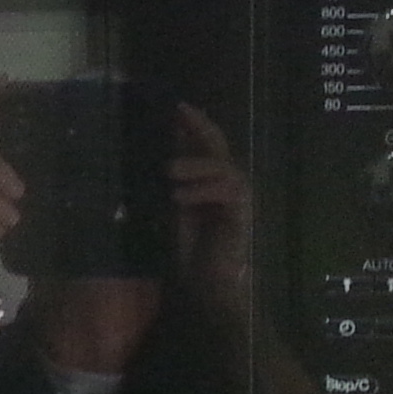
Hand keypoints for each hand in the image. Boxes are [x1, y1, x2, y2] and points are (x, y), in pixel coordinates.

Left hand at [169, 101, 252, 305]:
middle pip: (218, 147)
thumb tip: (150, 156)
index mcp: (208, 182)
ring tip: (170, 171)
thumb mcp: (171, 211)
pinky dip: (203, 191)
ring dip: (196, 165)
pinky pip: (228, 193)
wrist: (207, 287)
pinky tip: (180, 197)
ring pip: (224, 168)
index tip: (175, 106)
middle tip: (180, 112)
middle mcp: (226, 185)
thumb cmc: (189, 251)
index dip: (192, 125)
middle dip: (200, 127)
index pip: (203, 145)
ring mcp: (237, 200)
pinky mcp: (241, 217)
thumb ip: (169, 185)